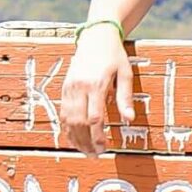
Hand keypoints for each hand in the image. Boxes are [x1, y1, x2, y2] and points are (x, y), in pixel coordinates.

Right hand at [58, 26, 135, 154]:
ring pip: (68, 120)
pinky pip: (63, 113)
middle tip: (95, 155)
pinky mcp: (65, 87)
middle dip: (86, 142)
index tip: (104, 148)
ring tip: (85, 151)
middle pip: (79, 122)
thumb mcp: (125, 73)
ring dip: (76, 138)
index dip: (98, 136)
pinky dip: (67, 128)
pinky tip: (74, 138)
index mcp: (96, 84)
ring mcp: (69, 87)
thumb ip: (125, 97)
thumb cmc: (114, 55)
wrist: (95, 36)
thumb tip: (129, 119)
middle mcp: (80, 87)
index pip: (95, 118)